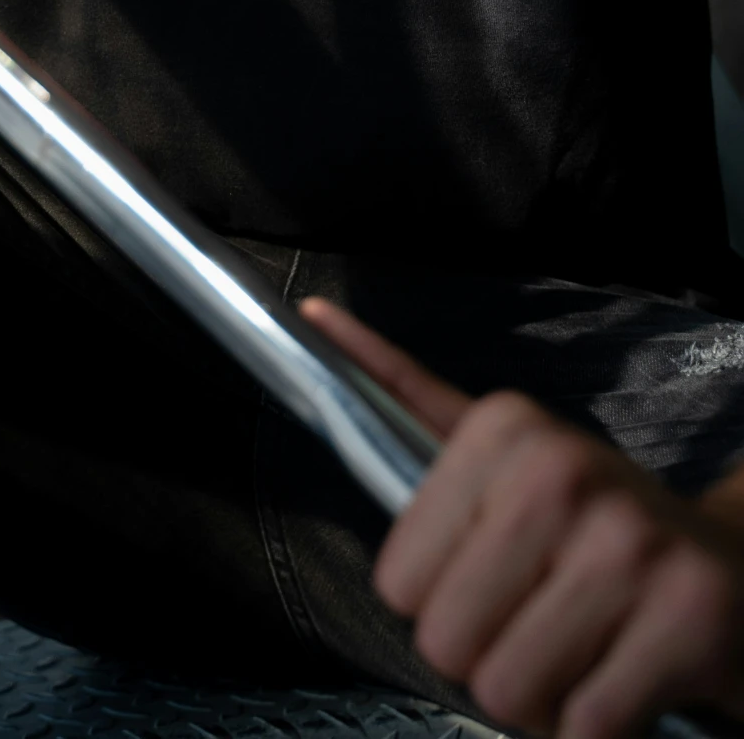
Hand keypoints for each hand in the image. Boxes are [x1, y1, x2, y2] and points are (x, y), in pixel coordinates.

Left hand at [304, 297, 743, 738]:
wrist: (728, 562)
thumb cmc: (591, 519)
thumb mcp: (496, 446)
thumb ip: (400, 390)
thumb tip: (311, 317)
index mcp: (503, 429)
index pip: (398, 580)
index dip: (436, 604)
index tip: (484, 580)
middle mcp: (564, 473)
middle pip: (447, 642)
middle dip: (485, 658)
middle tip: (535, 625)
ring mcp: (629, 545)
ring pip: (510, 691)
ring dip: (540, 700)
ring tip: (576, 650)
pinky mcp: (687, 621)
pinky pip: (586, 727)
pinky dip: (594, 728)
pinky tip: (619, 677)